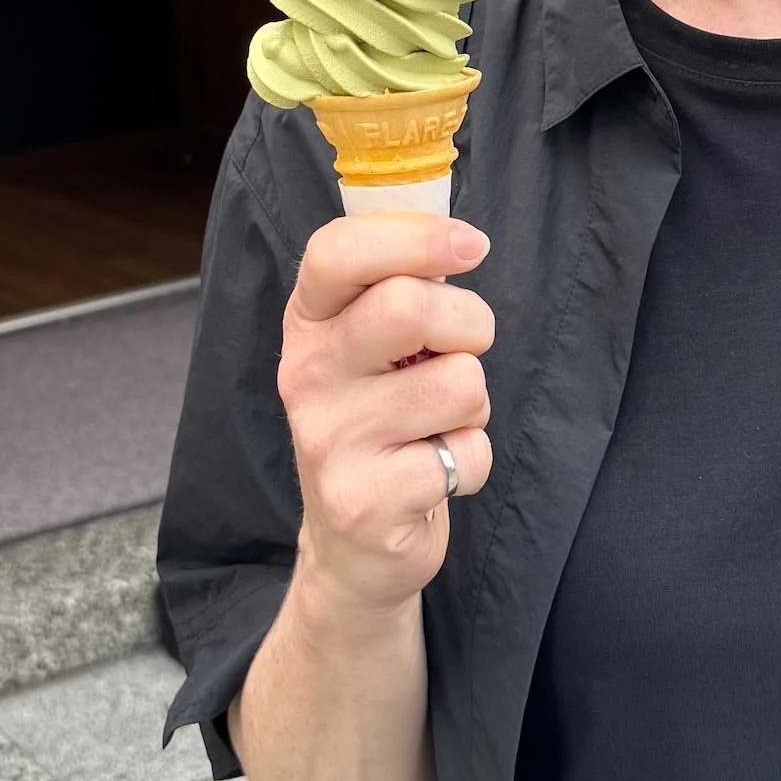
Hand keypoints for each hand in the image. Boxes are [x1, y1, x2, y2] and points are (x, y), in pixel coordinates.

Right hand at [278, 214, 493, 613]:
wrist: (352, 545)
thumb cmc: (378, 422)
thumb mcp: (367, 348)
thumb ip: (396, 288)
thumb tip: (458, 237)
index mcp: (308, 322)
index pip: (337, 250)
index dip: (415, 235)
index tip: (470, 245)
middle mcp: (307, 374)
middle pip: (409, 306)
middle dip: (469, 323)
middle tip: (460, 352)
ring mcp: (330, 439)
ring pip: (459, 381)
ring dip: (473, 402)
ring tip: (438, 423)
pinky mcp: (366, 501)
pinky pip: (467, 453)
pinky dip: (471, 461)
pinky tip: (434, 472)